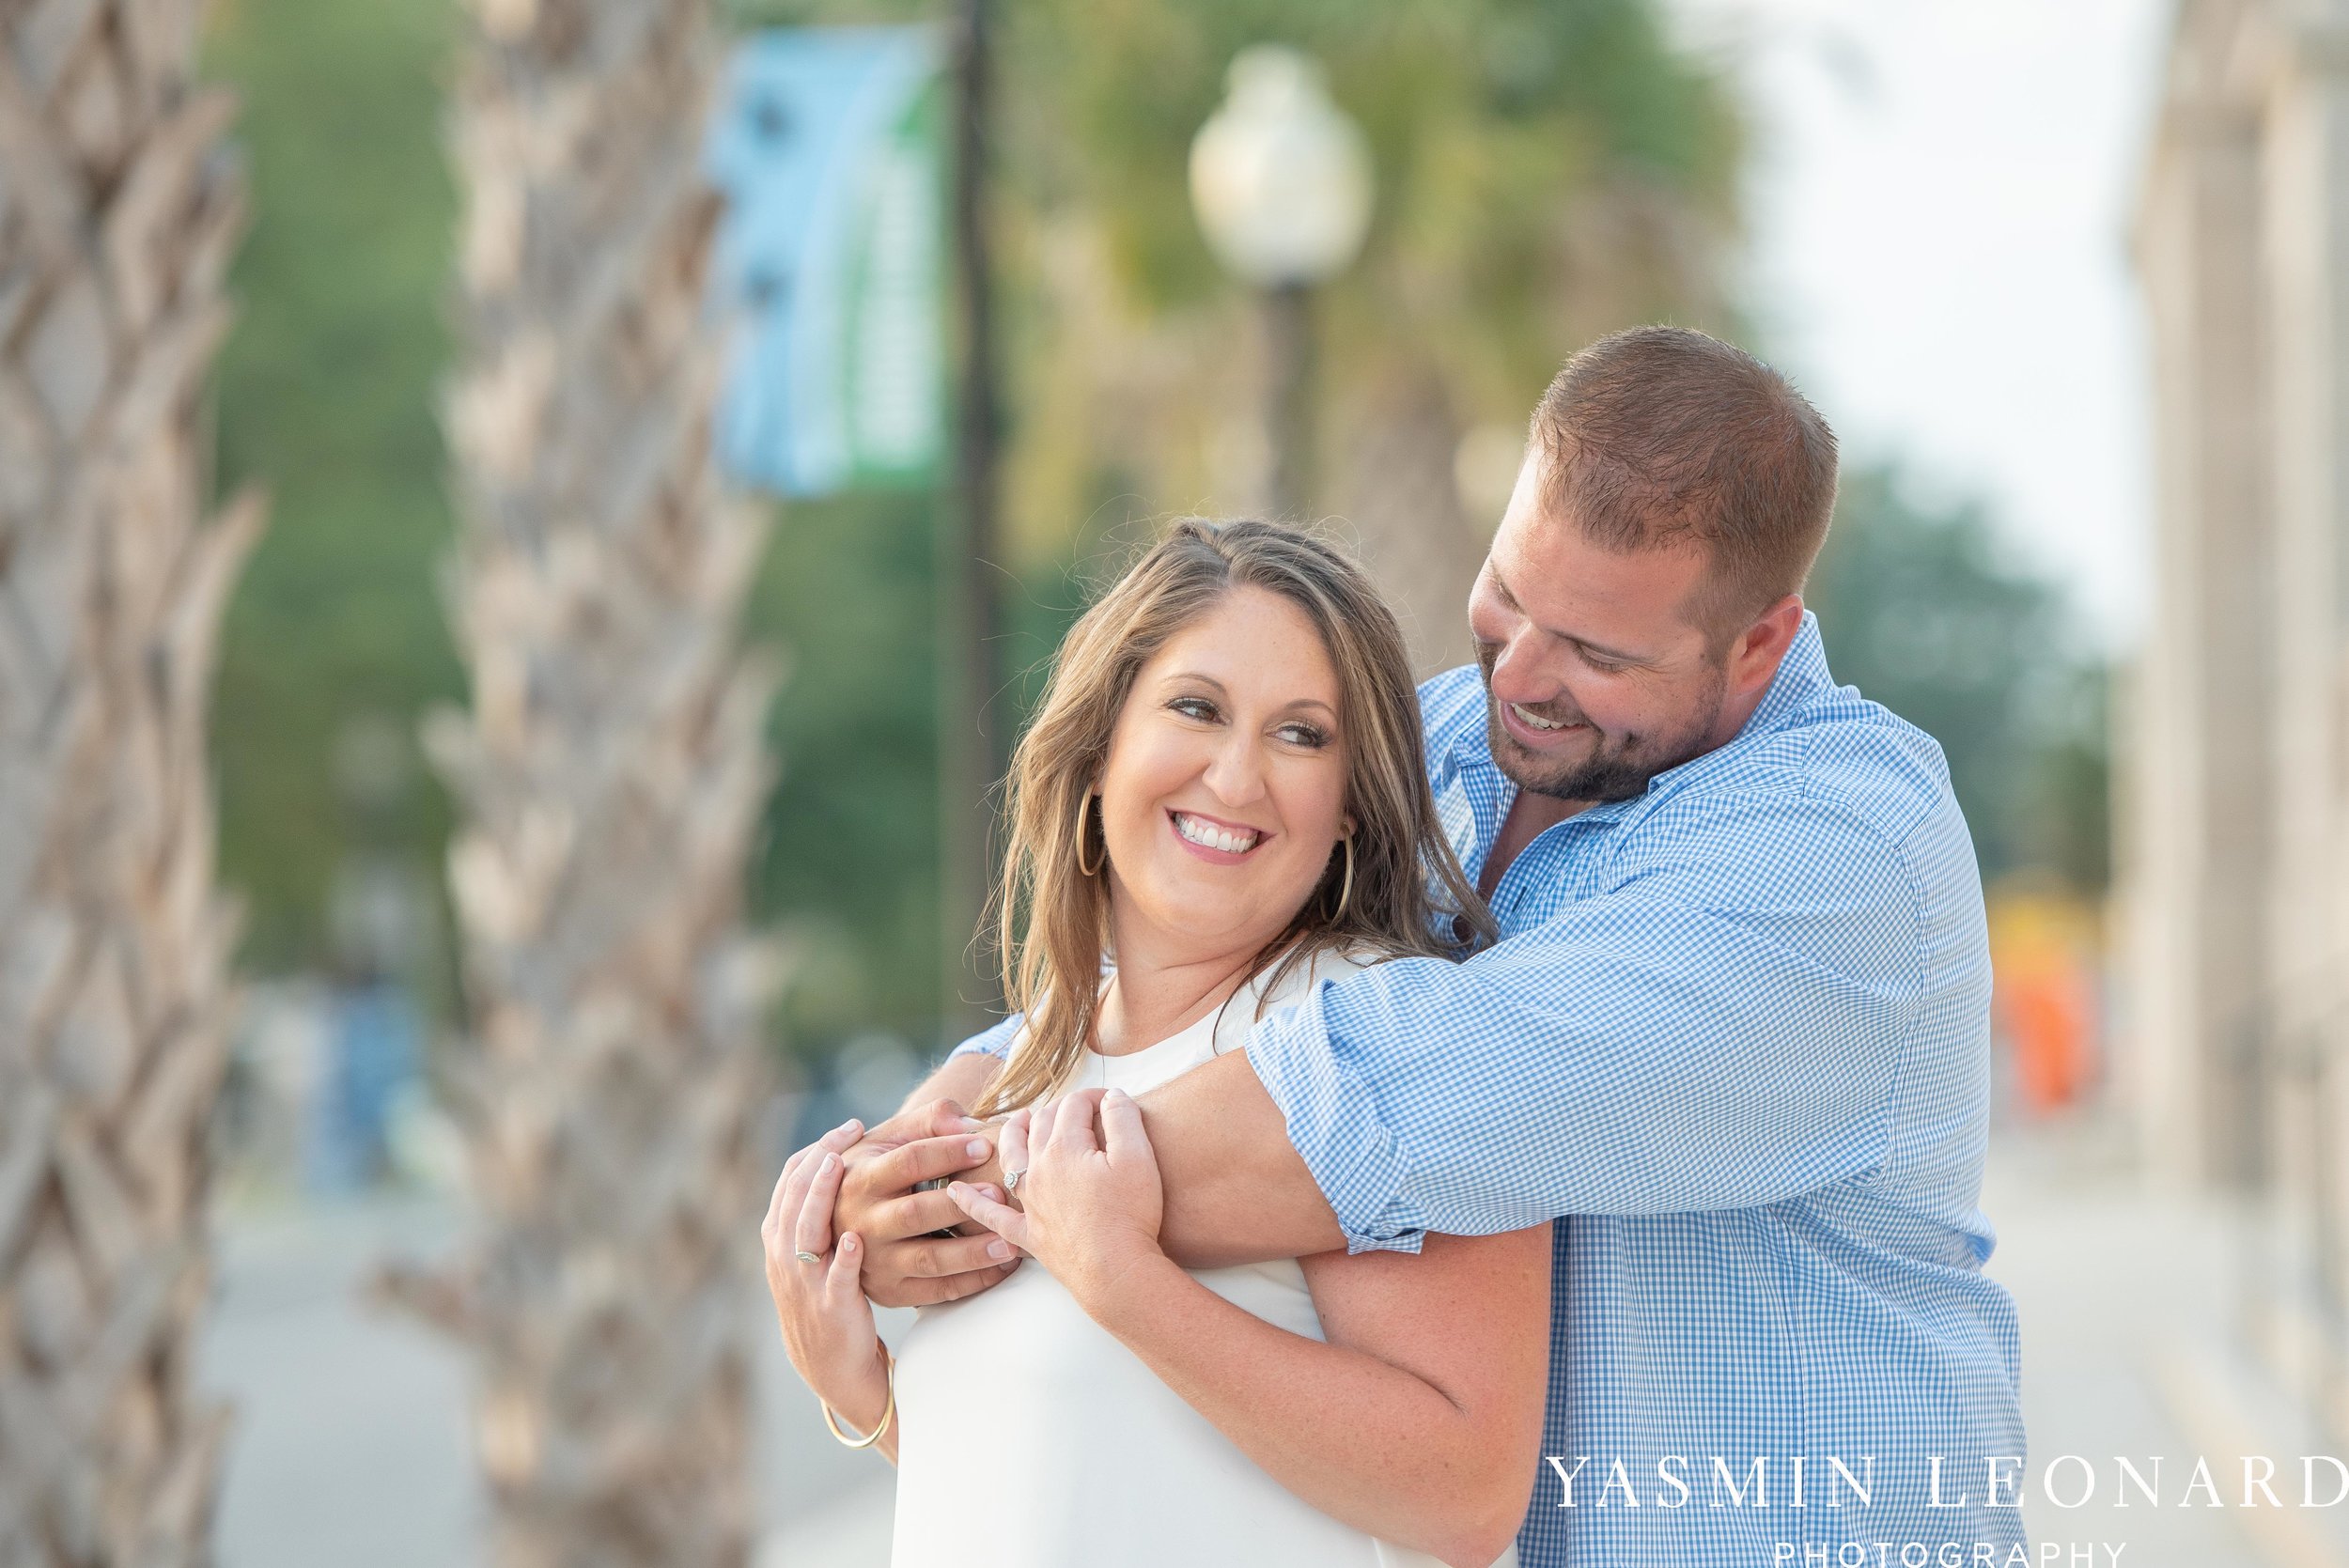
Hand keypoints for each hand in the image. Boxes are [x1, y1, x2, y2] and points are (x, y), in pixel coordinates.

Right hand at [760, 1119, 887, 1420]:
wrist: (830, 1364)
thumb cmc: (831, 1296)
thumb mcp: (815, 1251)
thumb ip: (820, 1211)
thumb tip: (841, 1159)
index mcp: (781, 1236)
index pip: (791, 1180)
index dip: (816, 1150)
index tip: (848, 1127)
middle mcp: (785, 1255)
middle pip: (794, 1196)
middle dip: (818, 1160)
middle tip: (846, 1132)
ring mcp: (804, 1282)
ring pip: (804, 1231)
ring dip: (819, 1197)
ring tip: (838, 1167)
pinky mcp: (830, 1308)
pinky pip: (833, 1280)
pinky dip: (842, 1259)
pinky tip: (854, 1238)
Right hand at [835, 1098, 1019, 1306]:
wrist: (835, 1222)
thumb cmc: (875, 1168)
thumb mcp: (889, 1138)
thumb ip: (930, 1121)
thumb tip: (969, 1126)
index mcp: (861, 1178)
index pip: (908, 1162)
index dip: (947, 1152)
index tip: (985, 1146)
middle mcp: (862, 1223)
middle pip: (915, 1214)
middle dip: (959, 1206)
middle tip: (999, 1195)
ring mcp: (874, 1262)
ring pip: (928, 1259)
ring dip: (972, 1253)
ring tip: (1009, 1243)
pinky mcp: (890, 1292)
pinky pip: (935, 1292)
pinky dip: (972, 1282)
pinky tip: (1001, 1267)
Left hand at [948, 1087, 1164, 1309]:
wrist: (1115, 1271)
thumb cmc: (1130, 1214)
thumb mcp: (1137, 1157)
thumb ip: (1122, 1118)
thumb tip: (1111, 1096)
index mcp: (1065, 1148)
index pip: (1074, 1106)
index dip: (1094, 1097)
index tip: (1111, 1100)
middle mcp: (1038, 1170)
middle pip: (1042, 1125)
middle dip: (1061, 1109)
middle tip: (1081, 1110)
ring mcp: (1029, 1203)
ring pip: (1011, 1157)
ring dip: (1013, 1133)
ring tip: (1019, 1120)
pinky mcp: (1027, 1233)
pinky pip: (990, 1215)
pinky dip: (971, 1202)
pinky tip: (956, 1192)